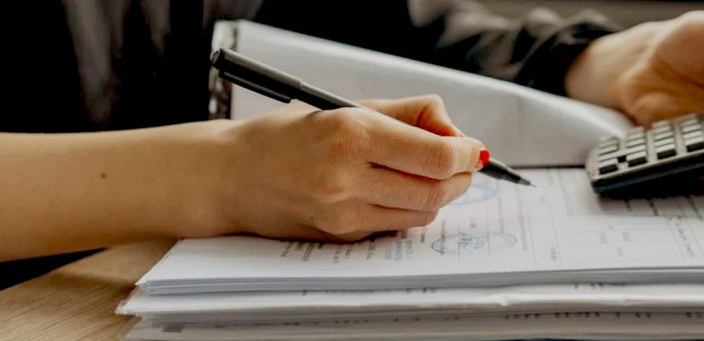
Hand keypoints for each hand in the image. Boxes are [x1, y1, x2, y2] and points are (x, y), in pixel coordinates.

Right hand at [210, 95, 483, 241]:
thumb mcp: (347, 107)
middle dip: (459, 177)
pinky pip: (395, 226)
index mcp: (352, 135)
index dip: (465, 154)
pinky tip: (394, 191)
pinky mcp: (340, 236)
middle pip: (436, 191)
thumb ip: (408, 114)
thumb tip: (455, 133)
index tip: (472, 149)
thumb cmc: (288, 136)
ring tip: (427, 176)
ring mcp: (343, 213)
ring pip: (421, 213)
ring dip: (438, 195)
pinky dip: (408, 209)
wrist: (232, 176)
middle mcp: (347, 177)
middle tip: (459, 164)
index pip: (436, 156)